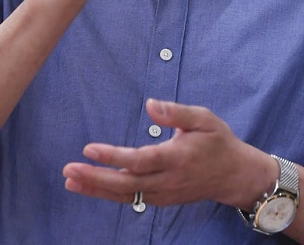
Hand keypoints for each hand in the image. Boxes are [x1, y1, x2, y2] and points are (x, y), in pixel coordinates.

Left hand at [62, 99, 275, 209]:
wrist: (234, 175)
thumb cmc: (218, 141)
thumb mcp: (204, 118)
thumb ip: (176, 112)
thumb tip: (150, 104)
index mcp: (177, 157)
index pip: (140, 159)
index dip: (113, 156)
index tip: (89, 149)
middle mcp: (168, 180)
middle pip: (127, 183)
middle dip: (95, 178)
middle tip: (68, 170)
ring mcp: (164, 193)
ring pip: (126, 195)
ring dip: (96, 189)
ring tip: (70, 181)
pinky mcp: (161, 199)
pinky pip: (131, 198)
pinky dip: (108, 195)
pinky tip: (88, 187)